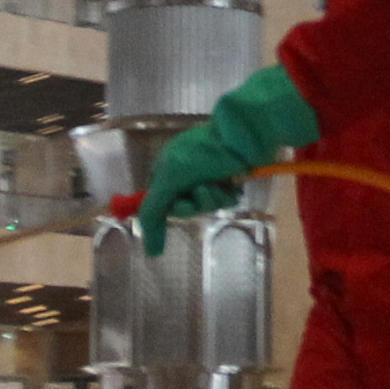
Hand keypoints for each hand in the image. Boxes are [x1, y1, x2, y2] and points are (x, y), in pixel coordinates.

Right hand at [131, 63, 318, 254]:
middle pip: (183, 208)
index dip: (167, 211)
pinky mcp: (227, 181)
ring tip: (218, 183)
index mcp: (165, 169)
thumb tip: (150, 251)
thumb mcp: (169, 178)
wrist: (240, 137)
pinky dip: (226, 195)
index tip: (175, 209)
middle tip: (200, 190)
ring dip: (211, 199)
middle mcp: (184, 174)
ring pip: (204, 206)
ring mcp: (206, 177)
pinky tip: (231, 183)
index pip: (159, 203)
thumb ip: (153, 210)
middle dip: (193, 204)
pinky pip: (223, 201)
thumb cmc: (200, 153)